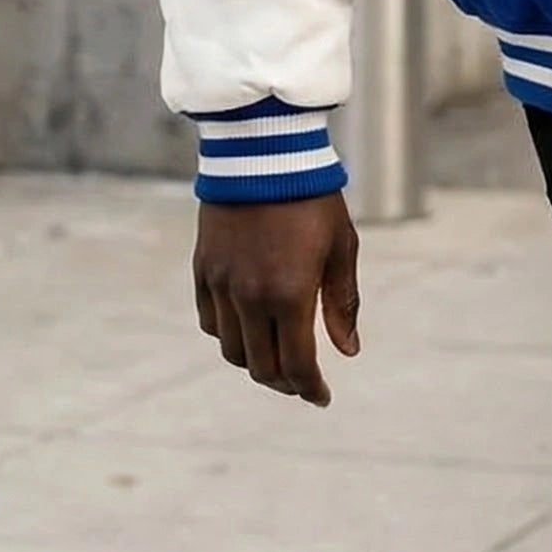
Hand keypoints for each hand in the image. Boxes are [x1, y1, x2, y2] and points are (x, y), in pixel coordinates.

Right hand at [192, 192, 359, 406]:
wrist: (264, 153)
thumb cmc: (313, 198)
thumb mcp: (341, 248)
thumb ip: (342, 303)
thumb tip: (348, 350)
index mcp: (289, 294)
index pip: (295, 365)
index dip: (310, 388)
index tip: (322, 397)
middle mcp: (249, 298)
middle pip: (261, 367)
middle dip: (285, 381)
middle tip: (303, 380)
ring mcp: (221, 286)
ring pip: (232, 350)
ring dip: (255, 361)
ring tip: (277, 355)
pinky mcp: (202, 271)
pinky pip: (209, 322)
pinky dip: (228, 335)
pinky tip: (248, 327)